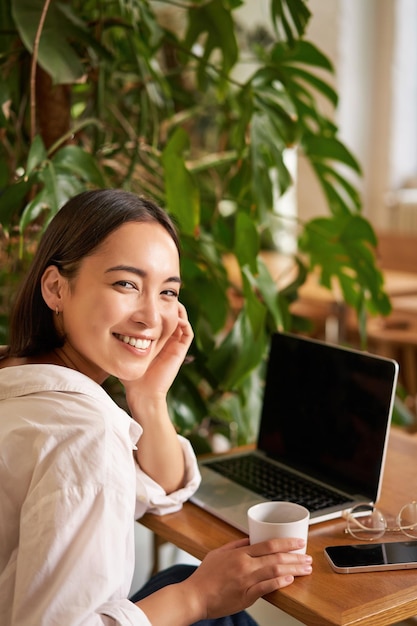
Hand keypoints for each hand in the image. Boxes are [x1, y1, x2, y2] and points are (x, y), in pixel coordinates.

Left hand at [124, 302, 192, 402]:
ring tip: (170, 301)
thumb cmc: (130, 373)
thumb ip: (118, 338)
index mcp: (154, 337)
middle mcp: (166, 339)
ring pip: (182, 320)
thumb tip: (102, 320)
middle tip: (161, 293)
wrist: (141, 392)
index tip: (148, 294)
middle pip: (172, 314)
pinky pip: (187, 333)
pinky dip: (184, 322)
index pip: (159, 315)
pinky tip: (175, 318)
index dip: (157, 304)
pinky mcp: (179, 351)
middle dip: (168, 302)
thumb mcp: (122, 351)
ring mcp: (174, 344)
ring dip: (178, 310)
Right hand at [181, 537, 312, 619]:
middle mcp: (245, 566)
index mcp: (239, 554)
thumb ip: (237, 545)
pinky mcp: (247, 596)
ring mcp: (247, 581)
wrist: (196, 596)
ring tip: (306, 569)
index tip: (299, 541)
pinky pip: (267, 588)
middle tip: (308, 556)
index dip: (286, 542)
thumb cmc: (205, 576)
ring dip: (294, 569)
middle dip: (296, 556)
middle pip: (276, 558)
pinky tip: (290, 580)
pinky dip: (280, 583)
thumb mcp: (219, 553)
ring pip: (276, 572)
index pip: (268, 544)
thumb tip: (251, 538)